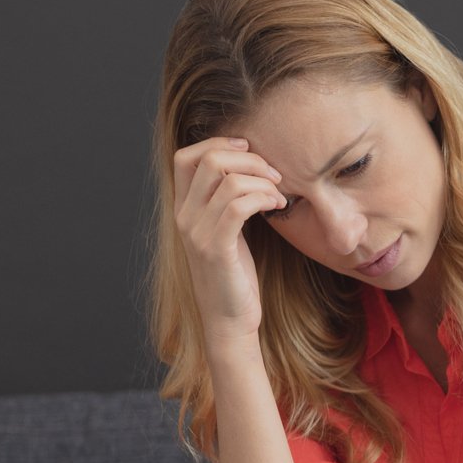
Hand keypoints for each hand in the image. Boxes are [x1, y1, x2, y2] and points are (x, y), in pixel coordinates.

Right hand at [170, 135, 286, 344]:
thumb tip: (251, 168)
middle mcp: (184, 216)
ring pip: (228, 180)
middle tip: (274, 174)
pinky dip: (263, 198)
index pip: (185, 156)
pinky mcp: (217, 249)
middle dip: (248, 158)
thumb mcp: (226, 232)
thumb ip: (226, 202)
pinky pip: (239, 206)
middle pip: (208, 159)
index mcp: (183, 208)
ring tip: (279, 196)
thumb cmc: (234, 275)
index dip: (217, 143)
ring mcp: (197, 233)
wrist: (229, 320)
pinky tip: (277, 208)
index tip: (248, 149)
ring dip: (262, 180)